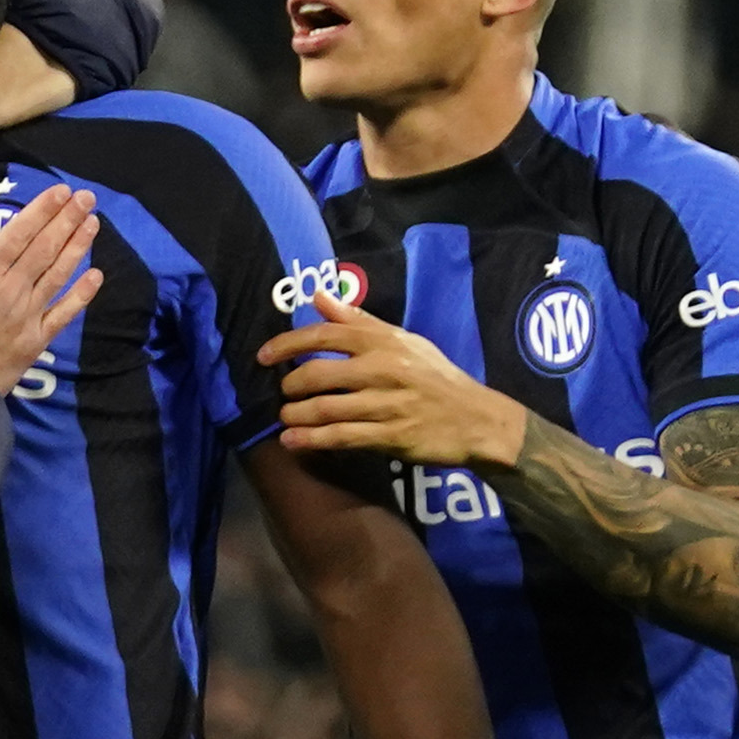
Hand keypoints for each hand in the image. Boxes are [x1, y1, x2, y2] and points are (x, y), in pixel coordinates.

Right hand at [0, 184, 101, 395]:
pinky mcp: (36, 340)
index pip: (18, 233)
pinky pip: (63, 313)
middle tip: (87, 197)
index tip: (61, 192)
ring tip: (93, 223)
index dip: (42, 211)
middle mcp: (9, 290)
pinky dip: (81, 294)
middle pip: (44, 248)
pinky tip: (96, 276)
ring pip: (58, 274)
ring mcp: (26, 315)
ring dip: (77, 247)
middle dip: (67, 219)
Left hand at [260, 294, 529, 469]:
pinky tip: (292, 442)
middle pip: (319, 374)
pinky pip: (342, 437)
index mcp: (384, 342)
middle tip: (283, 394)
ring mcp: (387, 403)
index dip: (288, 344)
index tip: (263, 356)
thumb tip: (318, 295)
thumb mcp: (402, 341)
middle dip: (291, 386)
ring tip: (284, 419)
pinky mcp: (391, 436)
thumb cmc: (435, 377)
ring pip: (326, 408)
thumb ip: (358, 321)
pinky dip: (312, 440)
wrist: (475, 418)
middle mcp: (383, 369)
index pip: (325, 335)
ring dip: (296, 415)